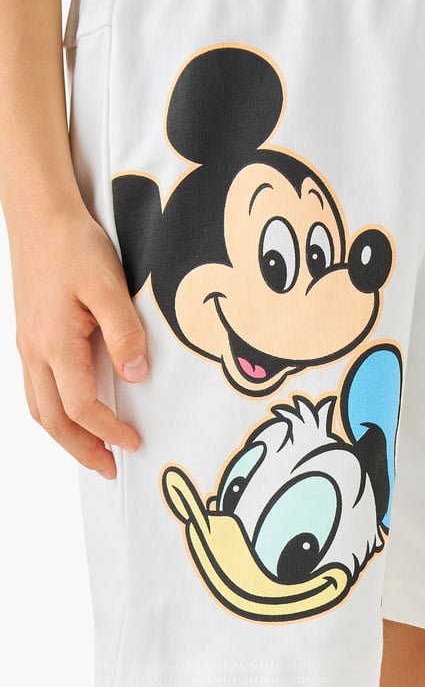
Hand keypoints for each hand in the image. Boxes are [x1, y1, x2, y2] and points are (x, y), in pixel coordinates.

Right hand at [9, 204, 147, 478]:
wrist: (40, 216)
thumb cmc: (74, 246)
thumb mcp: (107, 284)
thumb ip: (123, 331)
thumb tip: (135, 375)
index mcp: (55, 343)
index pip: (80, 406)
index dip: (107, 430)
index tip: (134, 442)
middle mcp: (35, 351)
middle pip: (52, 419)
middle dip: (81, 449)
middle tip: (109, 469)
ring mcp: (27, 344)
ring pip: (39, 407)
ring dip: (64, 436)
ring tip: (91, 450)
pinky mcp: (30, 336)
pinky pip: (35, 388)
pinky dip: (53, 411)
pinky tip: (71, 410)